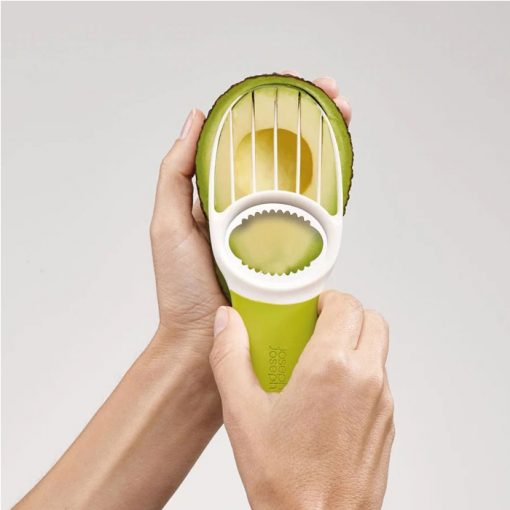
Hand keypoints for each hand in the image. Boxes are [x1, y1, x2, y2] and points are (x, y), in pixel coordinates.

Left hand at [150, 72, 351, 355]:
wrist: (206, 344)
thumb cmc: (182, 289)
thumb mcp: (167, 223)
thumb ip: (177, 172)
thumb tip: (197, 116)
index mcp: (221, 196)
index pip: (250, 143)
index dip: (272, 112)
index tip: (293, 87)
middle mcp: (251, 208)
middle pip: (285, 155)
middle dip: (309, 120)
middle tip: (332, 96)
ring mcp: (276, 229)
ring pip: (305, 180)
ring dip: (327, 145)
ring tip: (343, 116)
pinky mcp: (296, 253)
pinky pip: (317, 217)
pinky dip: (332, 189)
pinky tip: (344, 164)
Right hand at [210, 291, 393, 509]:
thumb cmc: (284, 478)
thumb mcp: (242, 412)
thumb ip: (230, 356)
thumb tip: (225, 321)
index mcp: (331, 366)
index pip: (346, 305)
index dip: (327, 300)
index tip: (308, 309)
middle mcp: (365, 378)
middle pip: (370, 320)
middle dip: (344, 316)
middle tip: (315, 329)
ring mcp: (382, 402)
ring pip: (377, 349)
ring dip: (353, 343)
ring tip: (318, 361)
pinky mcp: (387, 422)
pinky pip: (378, 379)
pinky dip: (359, 371)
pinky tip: (329, 395)